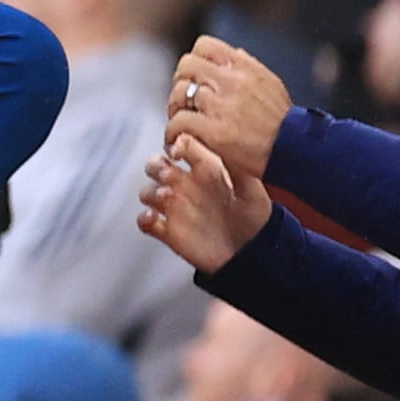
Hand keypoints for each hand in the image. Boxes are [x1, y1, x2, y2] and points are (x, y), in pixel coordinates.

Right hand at [140, 135, 272, 269]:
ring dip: (151, 191)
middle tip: (166, 174)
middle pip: (158, 165)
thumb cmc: (255, 222)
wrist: (251, 255)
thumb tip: (225, 148)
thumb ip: (239, 170)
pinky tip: (154, 218)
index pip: (184, 148)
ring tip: (166, 197)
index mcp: (206, 173)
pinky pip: (145, 221)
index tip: (177, 151)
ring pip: (148, 191)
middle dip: (156, 165)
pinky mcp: (168, 230)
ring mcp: (176, 208)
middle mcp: (188, 187)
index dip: (177, 145)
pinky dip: (144, 218)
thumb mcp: (253, 191)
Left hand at [167, 38, 292, 184]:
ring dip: (174, 109)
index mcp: (247, 69)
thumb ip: (249, 68)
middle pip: (186, 66)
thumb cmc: (281, 123)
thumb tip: (232, 52)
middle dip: (180, 82)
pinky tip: (177, 141)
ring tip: (182, 123)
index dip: (194, 60)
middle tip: (184, 102)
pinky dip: (172, 132)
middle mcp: (234, 82)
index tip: (195, 78)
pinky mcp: (216, 132)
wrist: (295, 153)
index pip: (205, 45)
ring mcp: (224, 106)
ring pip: (179, 93)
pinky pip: (179, 121)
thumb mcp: (271, 86)